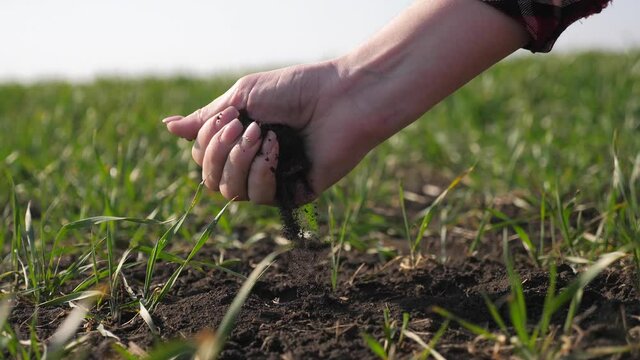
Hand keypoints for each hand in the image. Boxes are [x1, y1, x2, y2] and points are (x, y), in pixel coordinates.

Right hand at [163, 60, 376, 205]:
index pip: (202, 157)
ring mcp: (273, 179)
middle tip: (243, 126)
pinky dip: (260, 171)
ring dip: (239, 161)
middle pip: (210, 179)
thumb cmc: (295, 90)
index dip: (206, 141)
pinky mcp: (293, 193)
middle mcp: (253, 162)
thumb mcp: (242, 97)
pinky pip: (258, 197)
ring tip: (263, 135)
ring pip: (229, 192)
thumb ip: (207, 118)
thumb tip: (169, 128)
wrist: (340, 97)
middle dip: (219, 152)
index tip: (229, 117)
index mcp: (241, 139)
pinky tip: (276, 149)